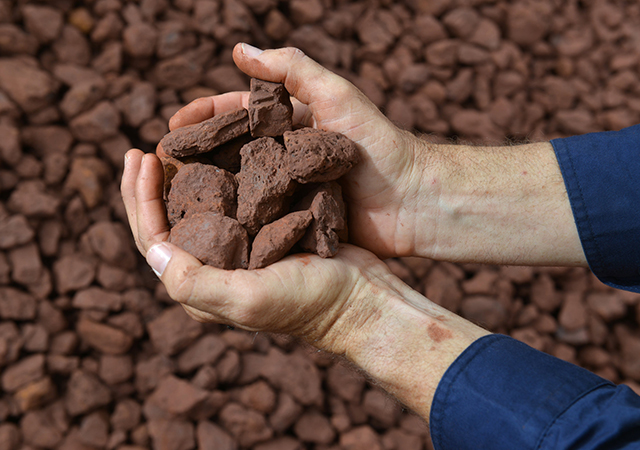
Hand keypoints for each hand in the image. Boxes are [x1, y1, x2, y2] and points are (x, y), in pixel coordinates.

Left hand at [122, 149, 397, 350]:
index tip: (141, 158)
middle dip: (147, 188)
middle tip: (140, 151)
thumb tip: (151, 251)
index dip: (140, 200)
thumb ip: (195, 282)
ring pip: (194, 213)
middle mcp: (214, 270)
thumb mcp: (248, 297)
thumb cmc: (309, 300)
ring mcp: (239, 252)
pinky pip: (227, 204)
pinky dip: (214, 179)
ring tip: (168, 149)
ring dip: (176, 181)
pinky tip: (212, 156)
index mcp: (202, 288)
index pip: (152, 241)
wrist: (361, 297)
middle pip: (166, 225)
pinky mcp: (263, 236)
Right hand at [160, 44, 430, 258]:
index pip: (234, 114)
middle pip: (227, 151)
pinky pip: (256, 221)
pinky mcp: (293, 222)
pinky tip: (204, 230)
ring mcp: (287, 191)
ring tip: (170, 200)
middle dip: (193, 157)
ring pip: (236, 187)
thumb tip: (237, 50)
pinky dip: (232, 223)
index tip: (170, 129)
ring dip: (205, 192)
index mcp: (289, 122)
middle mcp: (282, 155)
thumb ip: (292, 69)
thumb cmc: (378, 145)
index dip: (201, 118)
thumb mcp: (337, 95)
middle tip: (160, 168)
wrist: (413, 202)